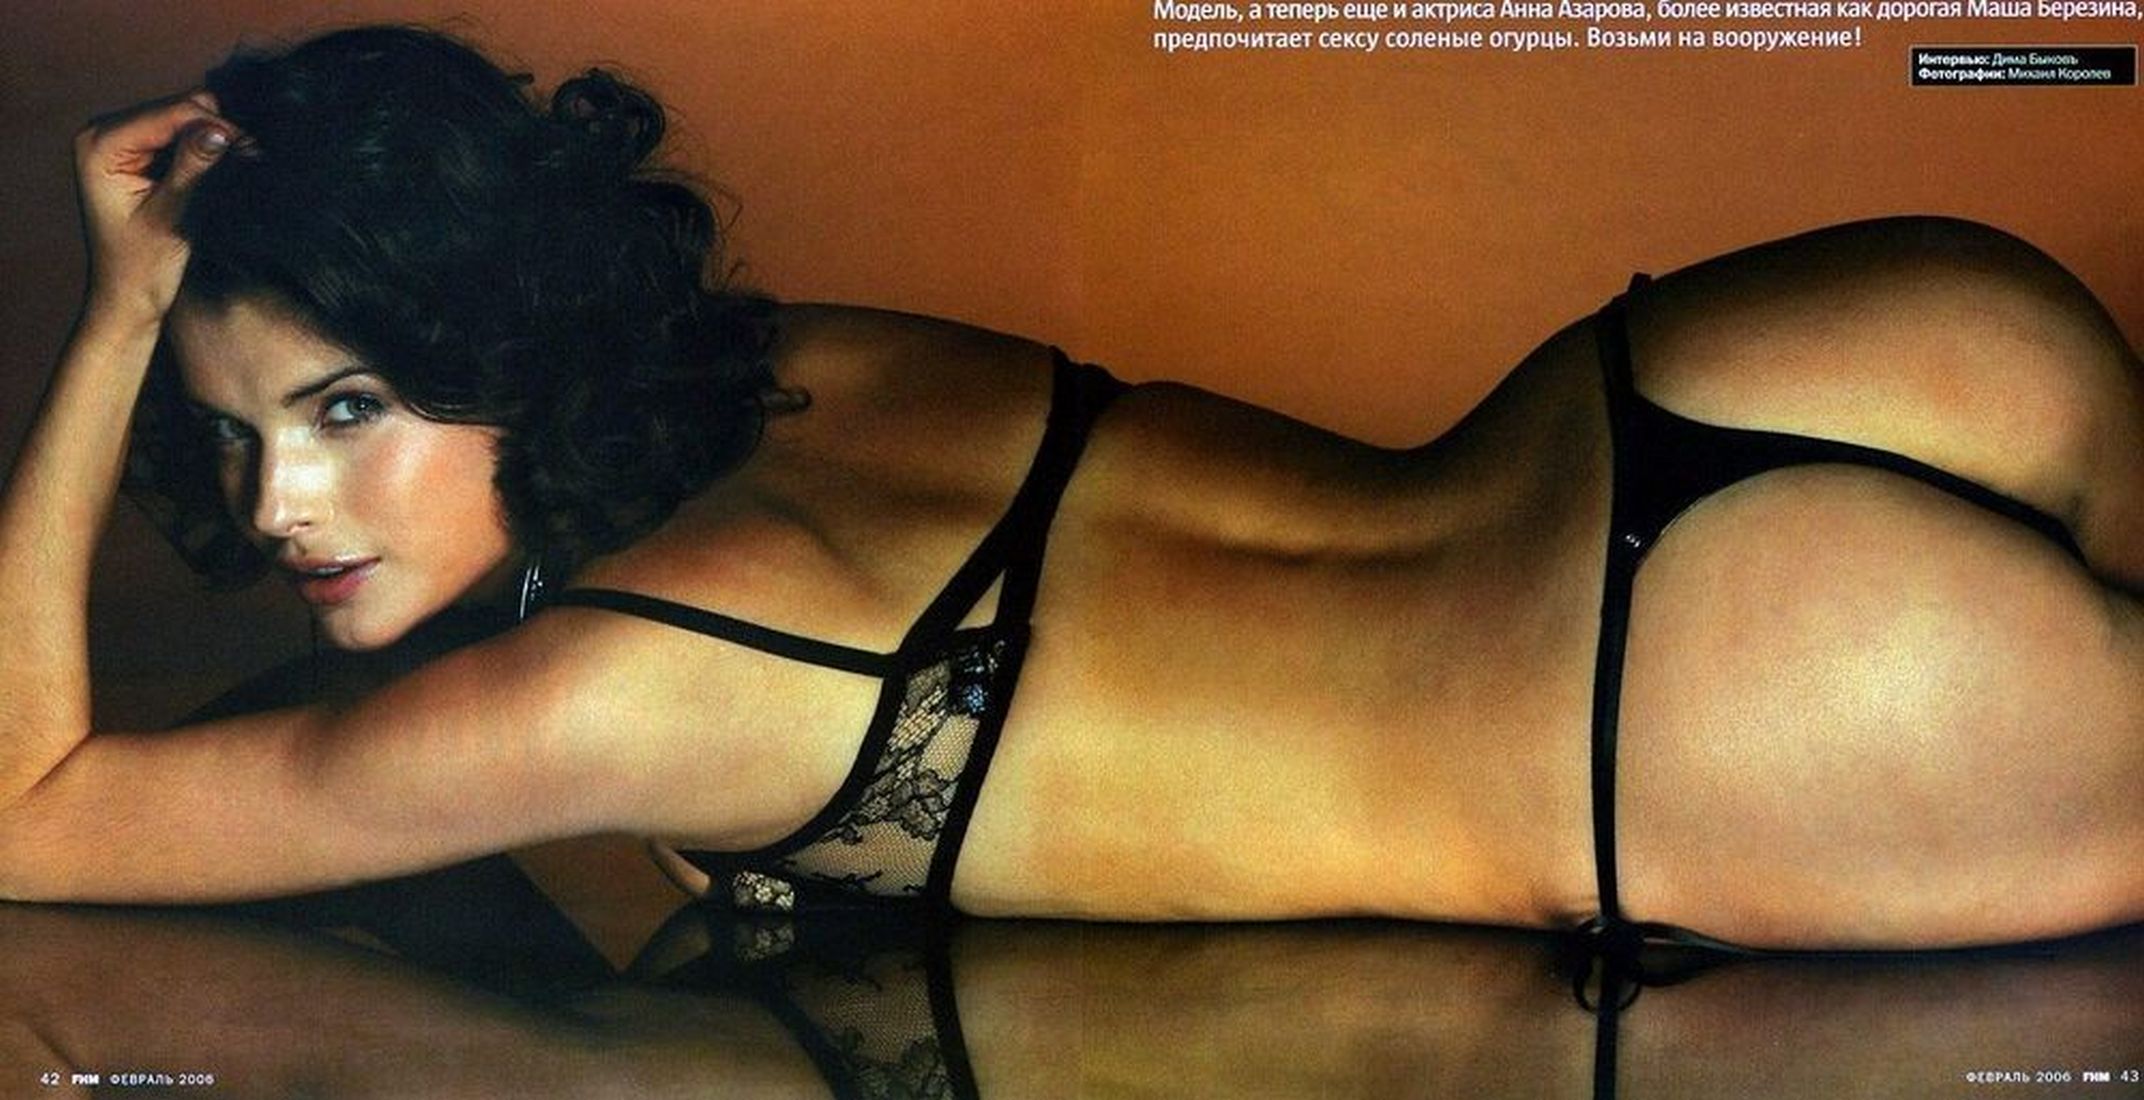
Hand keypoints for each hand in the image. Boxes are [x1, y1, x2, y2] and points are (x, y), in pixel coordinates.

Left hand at [73, 91, 235, 326]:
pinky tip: (225, 163)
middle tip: (251, 155)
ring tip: (243, 160)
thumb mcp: (170, 215)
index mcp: (100, 145)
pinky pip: (178, 133)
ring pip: (181, 116)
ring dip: (213, 136)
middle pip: (174, 107)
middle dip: (214, 128)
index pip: (167, 114)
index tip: (252, 149)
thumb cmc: (141, 264)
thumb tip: (221, 129)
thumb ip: (192, 168)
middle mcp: (103, 133)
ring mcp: (119, 140)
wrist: (128, 295)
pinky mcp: (137, 152)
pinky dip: (204, 145)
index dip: (213, 125)